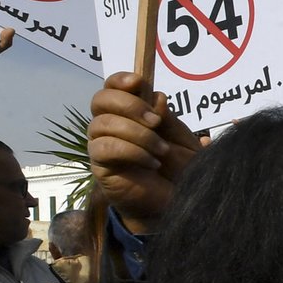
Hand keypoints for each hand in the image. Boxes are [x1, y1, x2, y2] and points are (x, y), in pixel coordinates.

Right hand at [89, 72, 202, 233]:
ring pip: (102, 124)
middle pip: (100, 100)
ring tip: (161, 151)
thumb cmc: (179, 170)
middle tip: (156, 122)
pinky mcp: (101, 166)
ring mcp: (103, 145)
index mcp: (131, 114)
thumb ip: (168, 118)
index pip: (112, 86)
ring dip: (137, 134)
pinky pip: (104, 148)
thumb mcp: (182, 140)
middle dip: (129, 105)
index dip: (120, 79)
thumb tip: (156, 97)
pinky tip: (152, 162)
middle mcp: (112, 125)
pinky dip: (132, 152)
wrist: (176, 203)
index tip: (138, 82)